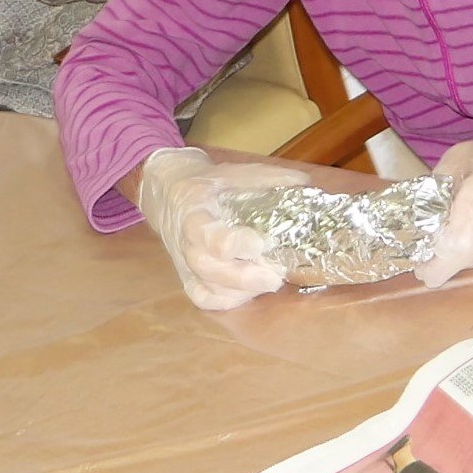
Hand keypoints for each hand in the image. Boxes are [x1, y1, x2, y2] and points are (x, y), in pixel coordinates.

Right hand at [137, 146, 303, 310]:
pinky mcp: (187, 276)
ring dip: (240, 291)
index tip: (261, 244)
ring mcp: (184, 263)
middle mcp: (185, 242)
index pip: (206, 234)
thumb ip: (266, 178)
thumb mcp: (232, 172)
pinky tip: (249, 293)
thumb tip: (304, 184)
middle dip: (243, 277)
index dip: (234, 244)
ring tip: (269, 283)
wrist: (168, 192)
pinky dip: (225, 301)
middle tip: (276, 277)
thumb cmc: (206, 183)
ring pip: (205, 287)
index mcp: (193, 212)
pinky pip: (202, 298)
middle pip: (206, 267)